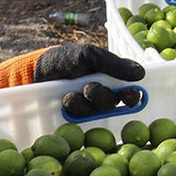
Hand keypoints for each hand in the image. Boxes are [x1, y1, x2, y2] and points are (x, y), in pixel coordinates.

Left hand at [0, 43, 144, 116]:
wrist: (33, 72)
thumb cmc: (63, 60)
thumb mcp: (88, 55)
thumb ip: (113, 63)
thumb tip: (141, 73)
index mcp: (109, 79)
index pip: (130, 92)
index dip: (133, 96)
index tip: (129, 95)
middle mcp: (102, 95)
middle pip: (114, 104)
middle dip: (103, 97)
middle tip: (89, 88)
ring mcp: (87, 108)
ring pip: (97, 112)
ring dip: (85, 102)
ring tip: (69, 92)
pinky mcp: (73, 118)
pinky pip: (81, 120)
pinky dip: (74, 109)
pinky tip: (64, 100)